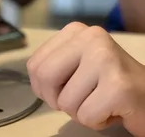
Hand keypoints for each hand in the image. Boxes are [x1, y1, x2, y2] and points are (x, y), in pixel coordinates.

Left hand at [27, 22, 144, 136]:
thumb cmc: (107, 81)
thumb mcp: (74, 63)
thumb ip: (52, 65)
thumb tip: (36, 81)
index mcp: (74, 31)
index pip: (34, 64)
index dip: (42, 88)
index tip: (61, 91)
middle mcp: (90, 37)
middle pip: (44, 77)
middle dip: (55, 100)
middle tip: (76, 101)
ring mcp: (104, 58)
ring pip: (65, 102)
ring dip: (79, 112)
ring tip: (99, 102)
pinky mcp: (118, 85)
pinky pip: (86, 116)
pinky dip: (95, 122)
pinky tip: (111, 109)